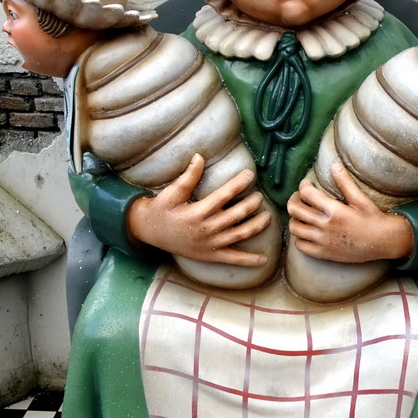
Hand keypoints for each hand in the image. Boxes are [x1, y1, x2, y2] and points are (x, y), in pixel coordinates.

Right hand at [126, 154, 270, 265]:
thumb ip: (188, 176)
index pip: (224, 195)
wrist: (149, 232)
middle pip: (236, 215)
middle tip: (260, 196)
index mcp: (198, 212)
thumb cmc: (162, 209)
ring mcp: (211, 244)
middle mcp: (207, 229)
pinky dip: (249, 260)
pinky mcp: (211, 255)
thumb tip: (200, 156)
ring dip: (257, 226)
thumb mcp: (172, 192)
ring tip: (268, 217)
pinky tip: (264, 259)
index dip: (239, 183)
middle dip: (252, 204)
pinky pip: (233, 259)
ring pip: (240, 234)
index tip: (250, 174)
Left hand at [287, 163, 413, 262]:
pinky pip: (300, 246)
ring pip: (294, 228)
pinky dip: (299, 237)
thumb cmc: (373, 219)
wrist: (384, 243)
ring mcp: (322, 241)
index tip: (306, 184)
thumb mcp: (360, 199)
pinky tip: (306, 231)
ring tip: (301, 214)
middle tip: (299, 197)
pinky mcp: (323, 253)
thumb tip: (334, 165)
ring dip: (294, 218)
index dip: (303, 186)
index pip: (306, 194)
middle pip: (294, 210)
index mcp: (333, 210)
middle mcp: (325, 226)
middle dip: (294, 199)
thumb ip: (345, 182)